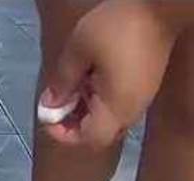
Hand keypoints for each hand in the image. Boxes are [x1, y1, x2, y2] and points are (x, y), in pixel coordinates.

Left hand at [40, 0, 182, 146]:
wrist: (159, 6)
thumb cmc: (116, 28)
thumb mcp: (78, 51)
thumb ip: (62, 82)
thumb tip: (49, 106)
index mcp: (117, 107)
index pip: (90, 139)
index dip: (64, 135)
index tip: (49, 117)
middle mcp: (133, 109)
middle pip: (100, 132)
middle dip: (73, 122)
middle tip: (57, 101)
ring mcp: (142, 98)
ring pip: (109, 118)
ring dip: (85, 109)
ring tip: (72, 85)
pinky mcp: (145, 85)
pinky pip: (119, 104)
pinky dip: (99, 98)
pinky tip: (89, 77)